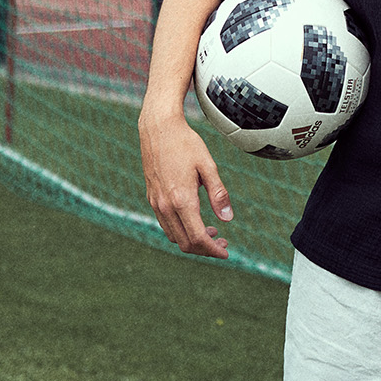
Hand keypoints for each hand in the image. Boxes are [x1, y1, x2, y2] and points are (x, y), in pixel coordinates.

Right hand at [139, 110, 231, 258]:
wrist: (158, 128)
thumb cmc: (185, 143)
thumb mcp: (208, 166)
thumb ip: (218, 194)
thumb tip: (228, 218)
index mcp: (181, 199)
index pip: (198, 237)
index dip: (213, 249)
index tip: (225, 251)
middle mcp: (165, 205)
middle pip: (185, 243)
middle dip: (205, 249)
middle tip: (222, 242)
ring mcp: (156, 203)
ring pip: (173, 236)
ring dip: (192, 241)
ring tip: (211, 232)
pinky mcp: (152, 197)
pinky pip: (165, 225)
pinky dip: (180, 231)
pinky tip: (194, 220)